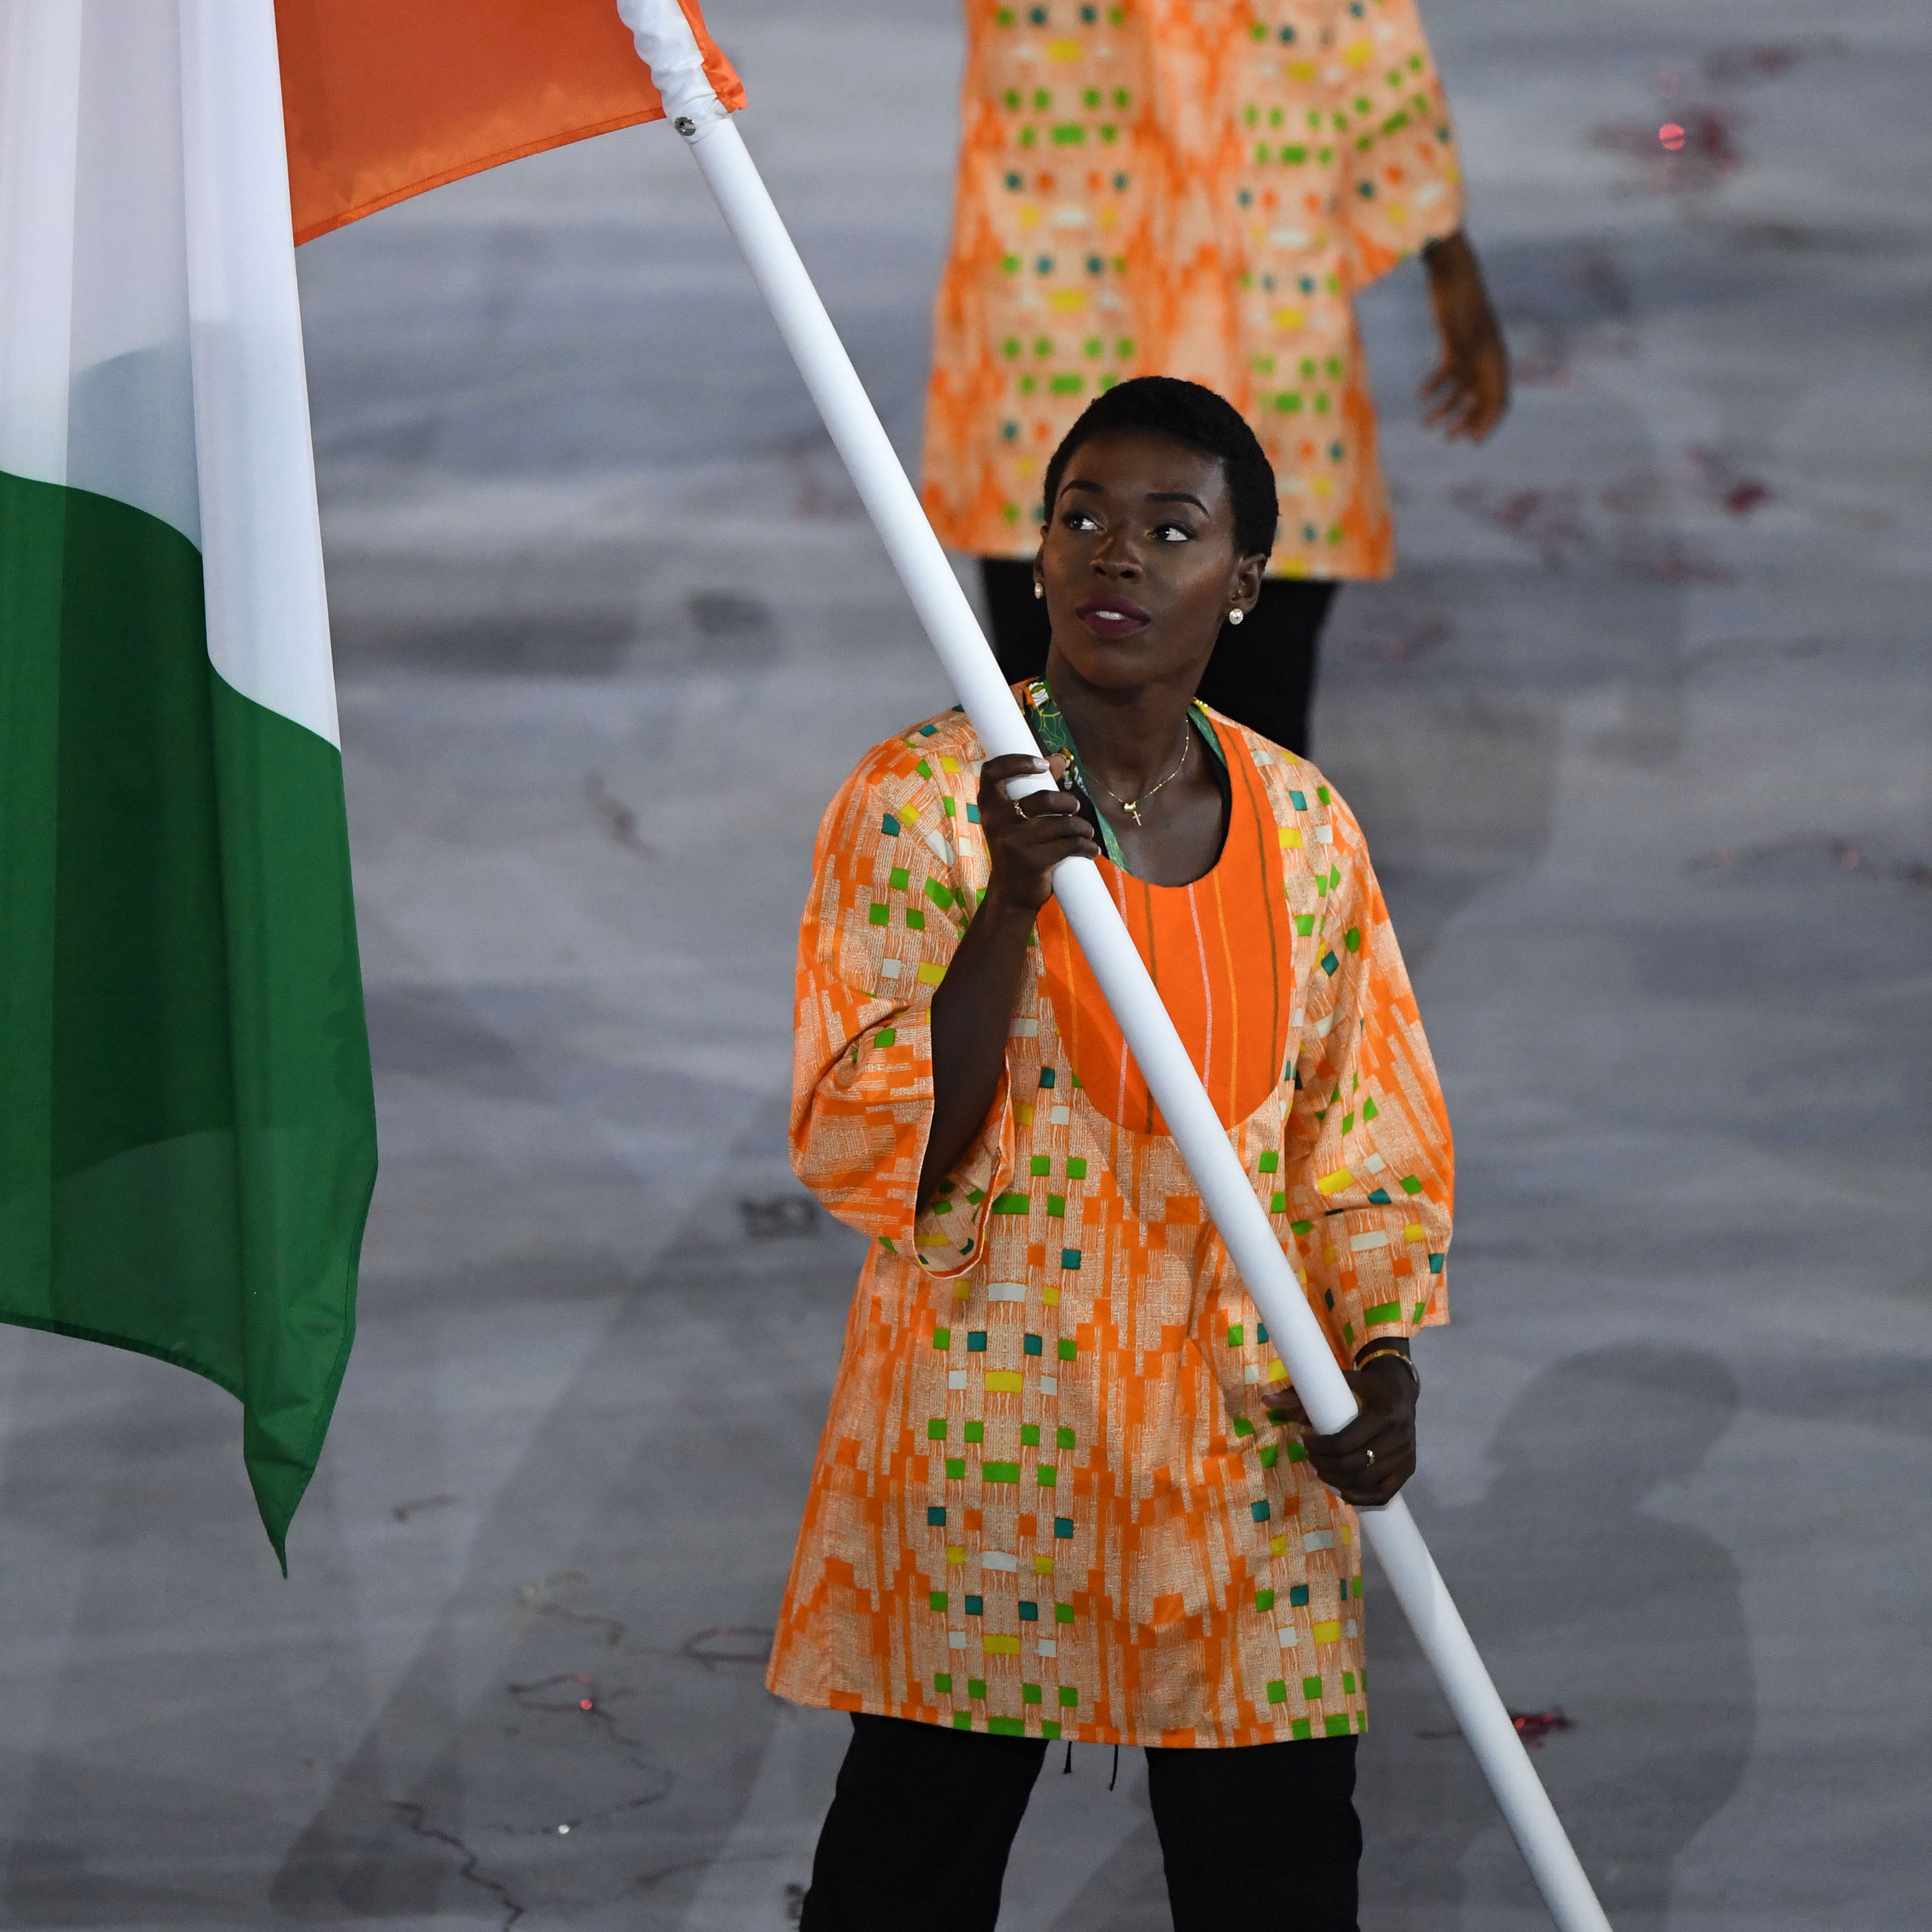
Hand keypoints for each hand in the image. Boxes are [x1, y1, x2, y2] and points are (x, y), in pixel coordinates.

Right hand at [978, 751, 1099, 914]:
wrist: (1010, 894)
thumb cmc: (1017, 848)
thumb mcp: (1016, 819)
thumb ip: (1035, 787)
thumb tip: (1059, 757)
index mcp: (988, 807)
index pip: (993, 771)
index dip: (1018, 761)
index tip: (1043, 766)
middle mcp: (997, 822)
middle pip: (1044, 798)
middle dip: (1068, 802)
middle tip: (1074, 809)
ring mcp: (1015, 842)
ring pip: (1063, 823)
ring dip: (1082, 827)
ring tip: (1086, 832)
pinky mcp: (1034, 861)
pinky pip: (1071, 845)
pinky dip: (1087, 847)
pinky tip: (1091, 850)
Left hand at [1270, 1355, 1417, 1508]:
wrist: (1401, 1389)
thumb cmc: (1365, 1385)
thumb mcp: (1339, 1380)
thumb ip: (1303, 1392)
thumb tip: (1267, 1399)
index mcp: (1383, 1413)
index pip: (1345, 1442)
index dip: (1319, 1448)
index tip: (1304, 1442)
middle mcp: (1399, 1436)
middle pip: (1354, 1465)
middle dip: (1326, 1466)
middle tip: (1311, 1460)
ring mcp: (1406, 1455)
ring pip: (1367, 1482)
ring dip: (1339, 1481)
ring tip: (1322, 1471)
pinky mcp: (1409, 1468)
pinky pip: (1384, 1494)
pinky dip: (1361, 1497)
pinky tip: (1342, 1490)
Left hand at [1419, 229, 1508, 442]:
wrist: (1453, 276)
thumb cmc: (1462, 304)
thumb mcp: (1466, 340)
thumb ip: (1472, 370)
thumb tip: (1476, 401)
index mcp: (1497, 362)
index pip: (1499, 402)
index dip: (1488, 423)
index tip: (1472, 442)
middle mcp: (1487, 360)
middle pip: (1480, 401)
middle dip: (1466, 422)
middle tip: (1448, 439)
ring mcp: (1471, 354)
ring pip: (1461, 390)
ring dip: (1446, 409)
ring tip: (1427, 424)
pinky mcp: (1454, 346)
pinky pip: (1447, 373)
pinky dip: (1435, 385)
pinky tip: (1421, 396)